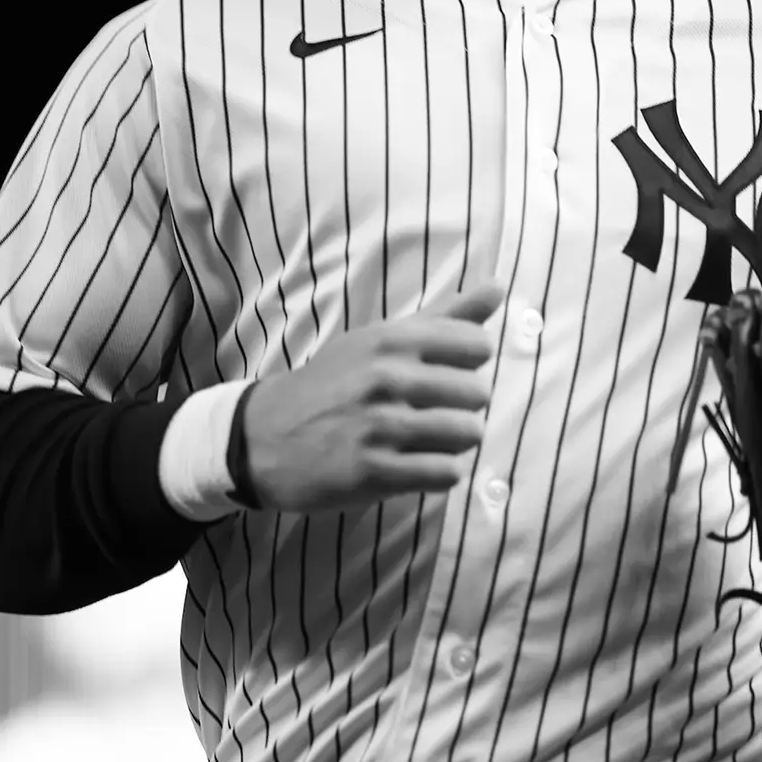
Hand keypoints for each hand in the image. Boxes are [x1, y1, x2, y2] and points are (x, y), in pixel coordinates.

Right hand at [242, 281, 505, 514]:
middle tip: (433, 412)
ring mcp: (379, 426)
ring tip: (427, 440)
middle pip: (478, 394)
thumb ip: (444, 317)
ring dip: (455, 442)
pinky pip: (445, 474)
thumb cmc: (333, 384)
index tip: (446, 373)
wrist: (262, 436)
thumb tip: (498, 287)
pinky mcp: (373, 472)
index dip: (470, 364)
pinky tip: (417, 465)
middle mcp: (387, 378)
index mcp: (391, 340)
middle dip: (464, 407)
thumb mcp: (379, 340)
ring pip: (468, 435)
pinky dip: (440, 473)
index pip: (476, 344)